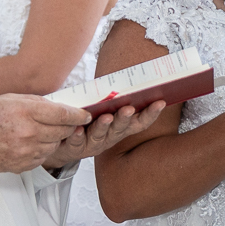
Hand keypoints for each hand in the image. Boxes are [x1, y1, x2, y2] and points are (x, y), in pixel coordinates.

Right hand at [0, 94, 90, 181]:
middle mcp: (28, 133)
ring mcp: (26, 151)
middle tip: (70, 121)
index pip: (62, 114)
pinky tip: (31, 142)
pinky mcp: (24, 165)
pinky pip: (43, 156)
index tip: (86, 114)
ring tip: (43, 131)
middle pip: (63, 131)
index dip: (78, 114)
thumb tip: (58, 105)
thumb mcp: (8, 99)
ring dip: (55, 138)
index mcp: (24, 112)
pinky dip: (43, 149)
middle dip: (70, 126)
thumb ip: (35, 102)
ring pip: (55, 145)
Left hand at [43, 101, 166, 168]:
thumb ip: (113, 100)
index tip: (160, 102)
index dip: (150, 114)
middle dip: (125, 118)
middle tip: (128, 108)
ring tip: (105, 117)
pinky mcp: (76, 148)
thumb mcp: (104, 111)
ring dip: (103, 126)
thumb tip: (127, 78)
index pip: (139, 122)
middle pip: (120, 129)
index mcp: (120, 128)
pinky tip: (77, 129)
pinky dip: (77, 135)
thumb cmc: (88, 123)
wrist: (64, 145)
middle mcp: (110, 137)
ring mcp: (94, 144)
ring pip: (100, 136)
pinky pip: (77, 142)